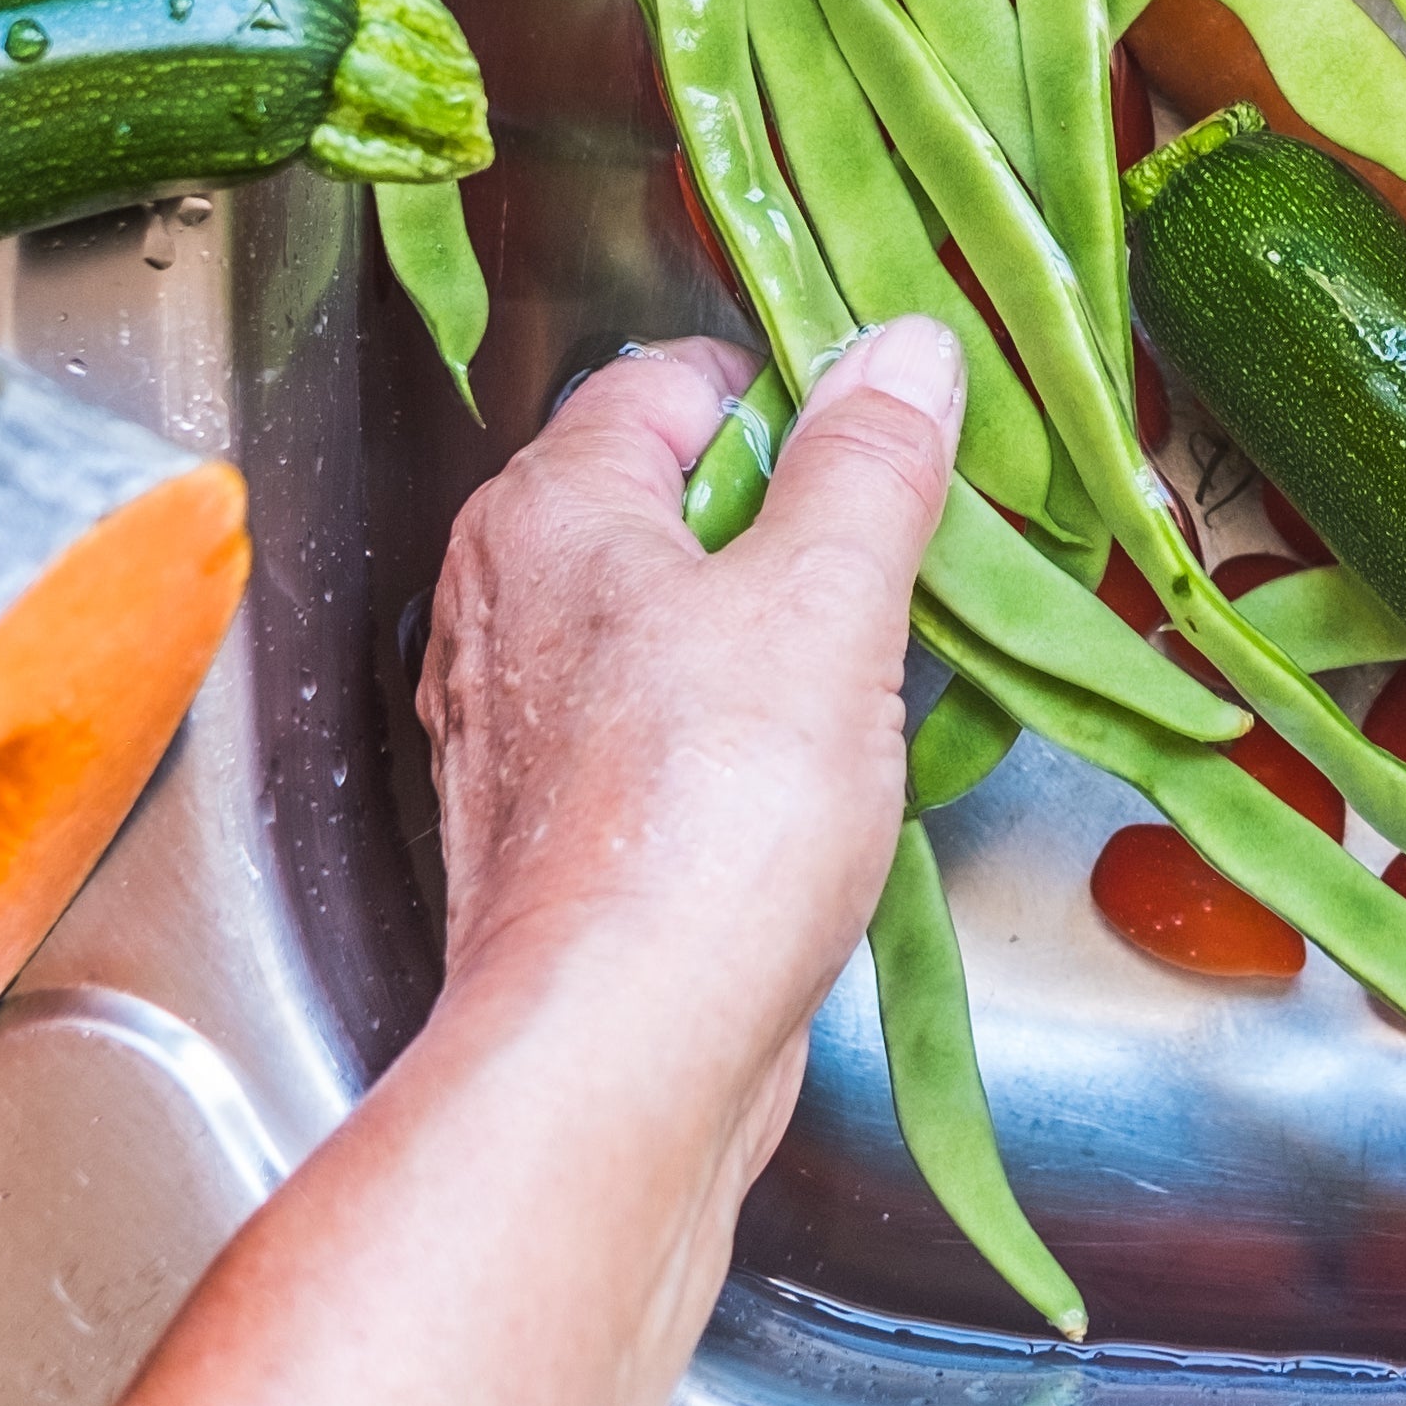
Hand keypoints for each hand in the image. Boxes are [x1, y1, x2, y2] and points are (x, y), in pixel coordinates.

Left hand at [417, 320, 960, 1060]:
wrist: (620, 1053)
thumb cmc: (708, 819)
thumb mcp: (826, 600)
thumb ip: (866, 463)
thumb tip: (901, 352)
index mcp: (547, 512)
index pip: (670, 380)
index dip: (789, 396)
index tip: (888, 447)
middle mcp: (504, 603)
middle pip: (671, 503)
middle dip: (793, 526)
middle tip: (897, 570)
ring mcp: (521, 724)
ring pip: (671, 624)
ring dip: (775, 639)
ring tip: (870, 682)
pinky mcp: (559, 828)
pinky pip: (664, 731)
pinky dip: (739, 736)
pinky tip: (809, 783)